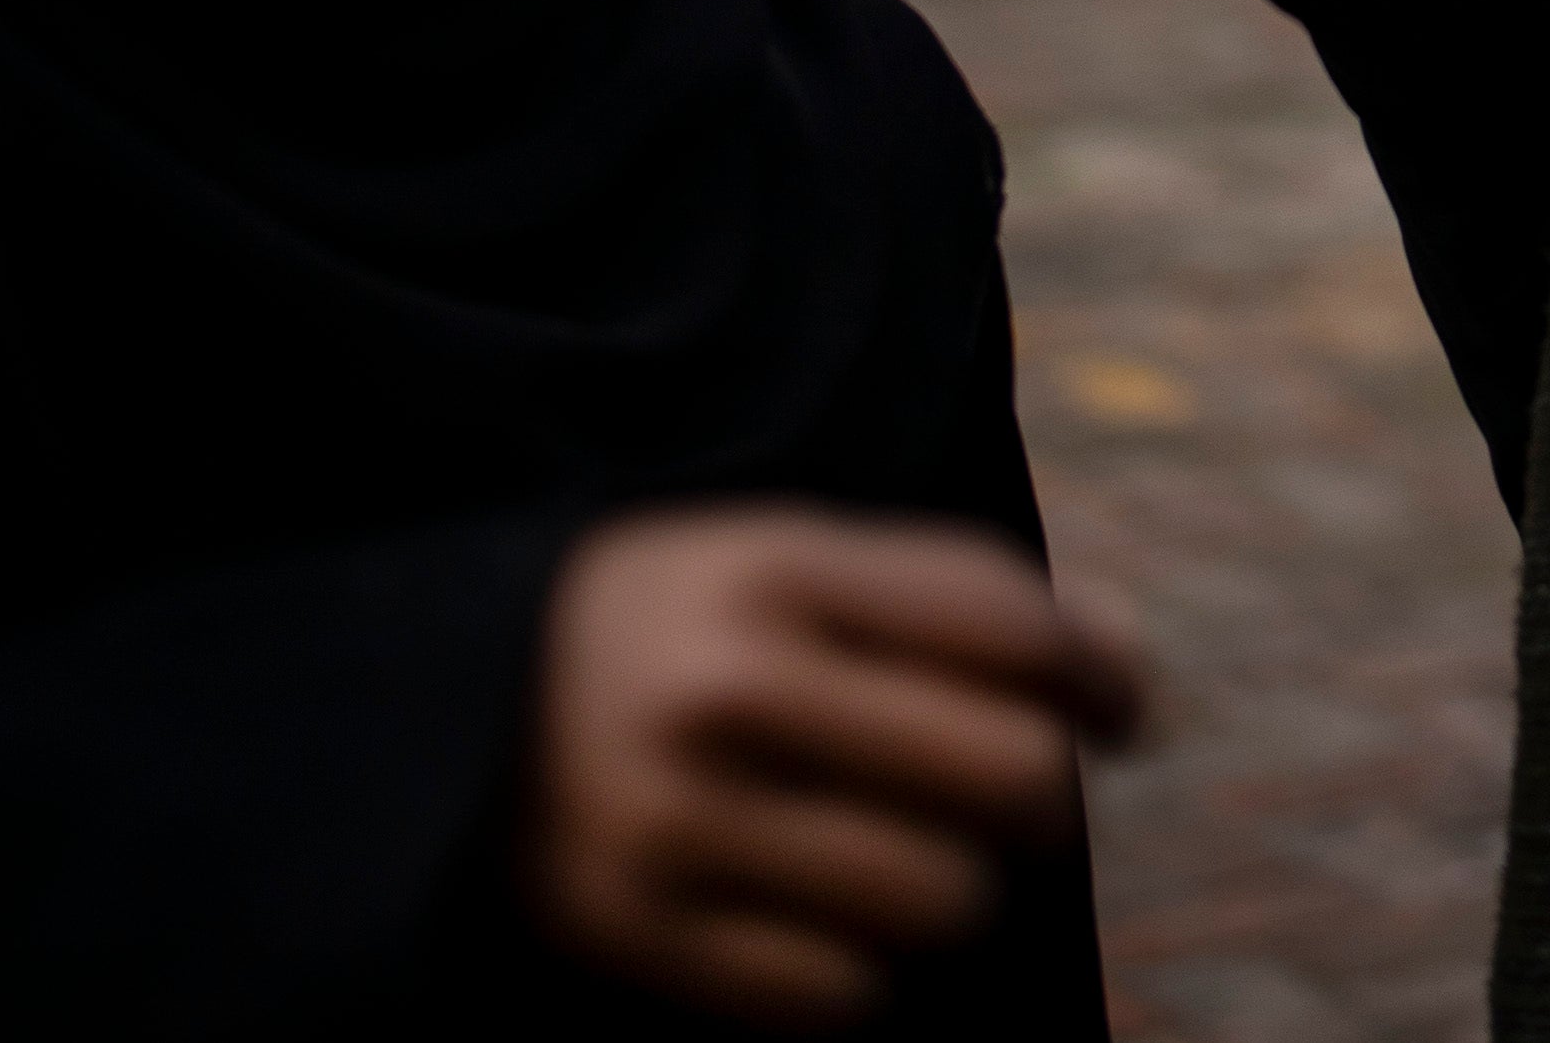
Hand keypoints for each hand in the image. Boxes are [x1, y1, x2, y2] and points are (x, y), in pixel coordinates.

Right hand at [521, 506, 1149, 1030]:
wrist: (425, 708)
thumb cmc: (665, 627)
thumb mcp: (781, 557)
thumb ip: (945, 596)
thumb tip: (1120, 664)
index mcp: (769, 568)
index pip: (1010, 627)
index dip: (1104, 676)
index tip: (1125, 712)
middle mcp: (724, 690)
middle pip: (1009, 773)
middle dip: (1047, 794)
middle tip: (1024, 800)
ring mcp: (674, 822)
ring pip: (942, 899)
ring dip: (961, 889)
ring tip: (921, 859)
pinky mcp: (633, 938)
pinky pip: (840, 991)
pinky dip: (864, 970)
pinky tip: (831, 921)